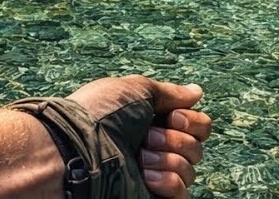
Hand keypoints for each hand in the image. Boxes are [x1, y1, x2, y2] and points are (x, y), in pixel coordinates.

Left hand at [67, 76, 210, 197]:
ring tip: (141, 156)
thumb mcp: (136, 89)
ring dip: (168, 158)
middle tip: (148, 136)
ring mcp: (155, 173)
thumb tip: (196, 92)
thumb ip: (170, 92)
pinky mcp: (153, 195)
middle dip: (176, 139)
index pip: (197, 124)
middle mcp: (155, 146)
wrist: (80, 149)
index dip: (192, 120)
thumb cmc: (102, 114)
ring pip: (190, 168)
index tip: (173, 117)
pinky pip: (182, 193)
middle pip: (196, 146)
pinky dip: (168, 181)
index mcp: (152, 120)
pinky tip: (146, 176)